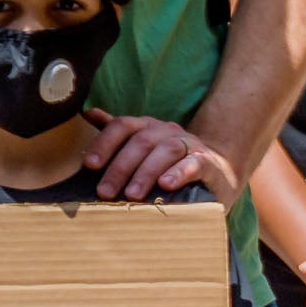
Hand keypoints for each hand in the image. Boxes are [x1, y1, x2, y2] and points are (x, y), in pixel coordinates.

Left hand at [83, 110, 240, 203]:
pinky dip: (179, 173)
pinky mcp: (208, 162)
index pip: (122, 126)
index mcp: (147, 127)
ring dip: (146, 172)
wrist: (217, 172)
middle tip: (105, 192)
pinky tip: (166, 185)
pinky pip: (193, 164)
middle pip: (141, 141)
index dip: (104, 143)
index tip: (90, 165)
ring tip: (132, 194)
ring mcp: (189, 144)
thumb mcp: (142, 149)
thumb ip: (116, 134)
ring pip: (165, 151)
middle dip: (120, 167)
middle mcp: (167, 131)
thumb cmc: (170, 164)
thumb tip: (88, 112)